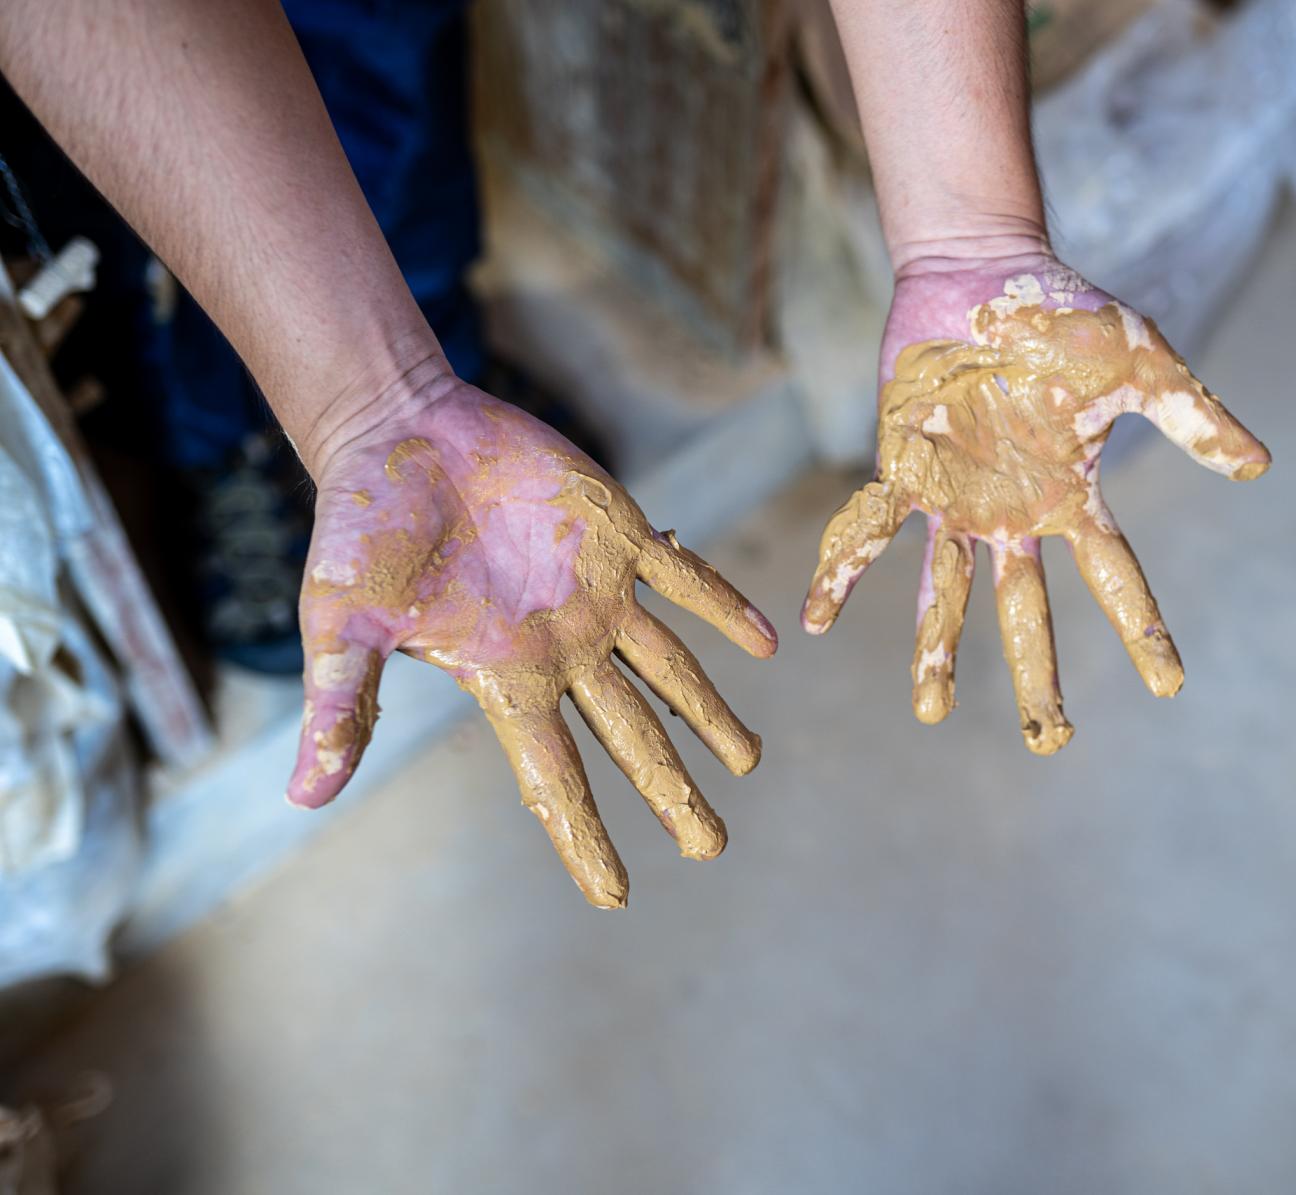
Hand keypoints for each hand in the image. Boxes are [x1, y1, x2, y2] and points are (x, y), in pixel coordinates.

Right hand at [286, 383, 777, 906]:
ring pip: (670, 669)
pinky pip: (686, 577)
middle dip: (674, 792)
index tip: (618, 895)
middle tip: (714, 847)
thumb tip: (305, 798)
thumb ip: (343, 704)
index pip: (554, 778)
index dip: (585, 837)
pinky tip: (767, 643)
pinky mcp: (619, 533)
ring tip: (750, 762)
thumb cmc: (361, 524)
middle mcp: (561, 648)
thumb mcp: (341, 621)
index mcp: (504, 679)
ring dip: (712, 714)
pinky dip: (725, 607)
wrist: (399, 430)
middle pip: (632, 736)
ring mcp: (596, 593)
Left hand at [802, 255, 1268, 754]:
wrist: (980, 268)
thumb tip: (1260, 467)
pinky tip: (817, 619)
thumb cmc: (1064, 312)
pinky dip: (843, 572)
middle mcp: (1014, 513)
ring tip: (932, 711)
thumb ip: (1193, 415)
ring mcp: (956, 499)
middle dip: (1039, 676)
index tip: (1170, 688)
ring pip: (950, 592)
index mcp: (1071, 497)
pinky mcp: (904, 470)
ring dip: (939, 650)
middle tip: (1050, 741)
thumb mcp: (1140, 362)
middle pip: (1030, 611)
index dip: (1143, 632)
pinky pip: (870, 530)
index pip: (1116, 578)